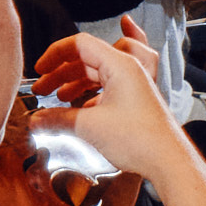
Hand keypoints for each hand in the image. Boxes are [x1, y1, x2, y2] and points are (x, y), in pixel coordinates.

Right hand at [38, 23, 182, 171]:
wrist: (168, 161)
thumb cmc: (141, 140)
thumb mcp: (89, 127)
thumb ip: (58, 119)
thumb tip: (37, 119)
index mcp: (120, 64)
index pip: (80, 44)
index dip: (55, 55)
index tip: (40, 69)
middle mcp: (129, 69)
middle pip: (87, 59)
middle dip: (61, 73)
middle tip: (42, 89)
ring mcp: (134, 84)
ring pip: (98, 73)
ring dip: (75, 83)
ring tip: (58, 98)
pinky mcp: (136, 100)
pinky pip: (109, 87)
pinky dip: (92, 93)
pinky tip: (80, 106)